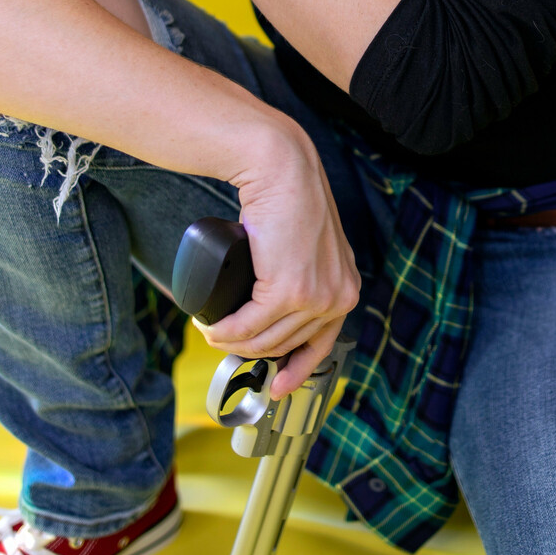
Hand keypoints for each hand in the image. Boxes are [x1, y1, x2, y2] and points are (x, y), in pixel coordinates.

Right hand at [198, 124, 361, 396]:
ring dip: (231, 341)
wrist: (282, 169)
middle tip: (222, 341)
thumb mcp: (308, 245)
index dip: (296, 369)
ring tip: (211, 330)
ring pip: (264, 339)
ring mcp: (316, 297)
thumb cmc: (289, 198)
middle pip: (285, 345)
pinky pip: (248, 326)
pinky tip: (210, 326)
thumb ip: (305, 273)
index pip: (322, 343)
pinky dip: (224, 331)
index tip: (277, 385)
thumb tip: (272, 305)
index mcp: (345, 288)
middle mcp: (338, 297)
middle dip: (249, 350)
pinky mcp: (288, 292)